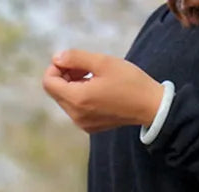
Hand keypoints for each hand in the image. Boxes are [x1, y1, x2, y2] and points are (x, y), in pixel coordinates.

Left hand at [42, 49, 164, 133]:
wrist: (150, 106)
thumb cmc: (129, 82)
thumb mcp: (102, 62)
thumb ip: (75, 58)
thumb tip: (57, 58)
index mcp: (78, 100)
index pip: (49, 82)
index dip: (56, 67)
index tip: (73, 62)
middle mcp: (77, 116)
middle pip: (55, 91)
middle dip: (64, 76)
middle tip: (85, 67)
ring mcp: (83, 124)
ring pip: (65, 100)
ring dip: (72, 85)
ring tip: (93, 77)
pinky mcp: (90, 127)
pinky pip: (75, 109)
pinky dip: (80, 96)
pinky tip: (97, 90)